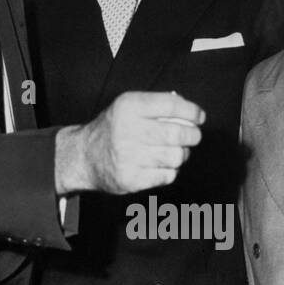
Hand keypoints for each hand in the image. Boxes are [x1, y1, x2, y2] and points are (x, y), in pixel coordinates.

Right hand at [55, 90, 204, 195]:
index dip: (192, 112)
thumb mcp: (127, 106)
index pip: (171, 106)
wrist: (84, 157)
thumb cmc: (113, 130)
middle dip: (193, 136)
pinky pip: (167, 175)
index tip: (199, 117)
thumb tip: (190, 112)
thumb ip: (156, 106)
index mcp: (129, 107)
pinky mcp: (132, 179)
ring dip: (182, 155)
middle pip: (178, 134)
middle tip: (193, 136)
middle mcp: (128, 130)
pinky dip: (170, 170)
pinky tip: (162, 165)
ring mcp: (129, 157)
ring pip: (176, 157)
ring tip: (176, 152)